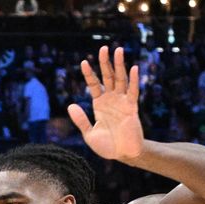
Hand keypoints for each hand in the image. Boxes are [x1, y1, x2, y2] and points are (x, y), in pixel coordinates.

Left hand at [68, 46, 144, 161]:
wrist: (122, 155)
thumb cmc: (107, 146)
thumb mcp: (89, 134)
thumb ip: (81, 120)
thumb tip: (70, 105)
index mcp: (99, 104)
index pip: (94, 84)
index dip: (89, 74)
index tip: (84, 62)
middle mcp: (111, 100)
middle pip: (108, 77)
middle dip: (105, 63)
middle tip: (104, 48)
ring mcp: (122, 102)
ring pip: (121, 80)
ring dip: (120, 65)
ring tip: (118, 50)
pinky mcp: (132, 108)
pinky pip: (133, 92)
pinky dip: (133, 81)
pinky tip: (133, 68)